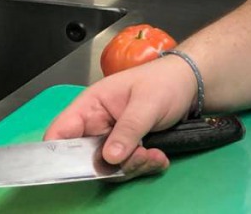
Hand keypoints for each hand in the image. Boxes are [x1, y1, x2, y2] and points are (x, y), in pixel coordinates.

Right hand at [43, 53, 197, 175]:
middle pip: (84, 157)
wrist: (191, 85)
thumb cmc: (165, 82)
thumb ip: (128, 129)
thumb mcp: (147, 103)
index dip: (58, 152)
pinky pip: (126, 167)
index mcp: (91, 105)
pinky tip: (159, 158)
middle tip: (139, 156)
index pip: (60, 131)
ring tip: (154, 155)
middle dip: (110, 165)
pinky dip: (142, 166)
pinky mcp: (127, 149)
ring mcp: (111, 138)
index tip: (79, 168)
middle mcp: (96, 124)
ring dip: (132, 166)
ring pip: (108, 166)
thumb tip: (109, 158)